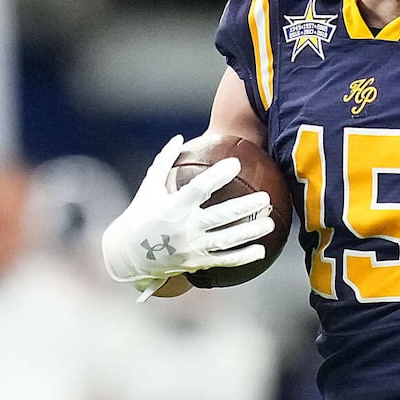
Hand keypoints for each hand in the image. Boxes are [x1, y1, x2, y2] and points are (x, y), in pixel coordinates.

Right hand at [96, 136, 275, 292]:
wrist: (129, 253)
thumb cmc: (142, 214)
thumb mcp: (150, 186)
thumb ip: (165, 161)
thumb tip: (179, 137)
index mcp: (174, 206)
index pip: (200, 188)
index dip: (218, 175)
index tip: (236, 163)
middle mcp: (184, 227)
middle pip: (220, 216)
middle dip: (245, 207)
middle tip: (266, 198)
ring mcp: (191, 247)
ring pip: (226, 241)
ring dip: (250, 233)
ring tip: (270, 224)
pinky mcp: (195, 262)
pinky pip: (223, 261)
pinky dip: (242, 257)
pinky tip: (260, 251)